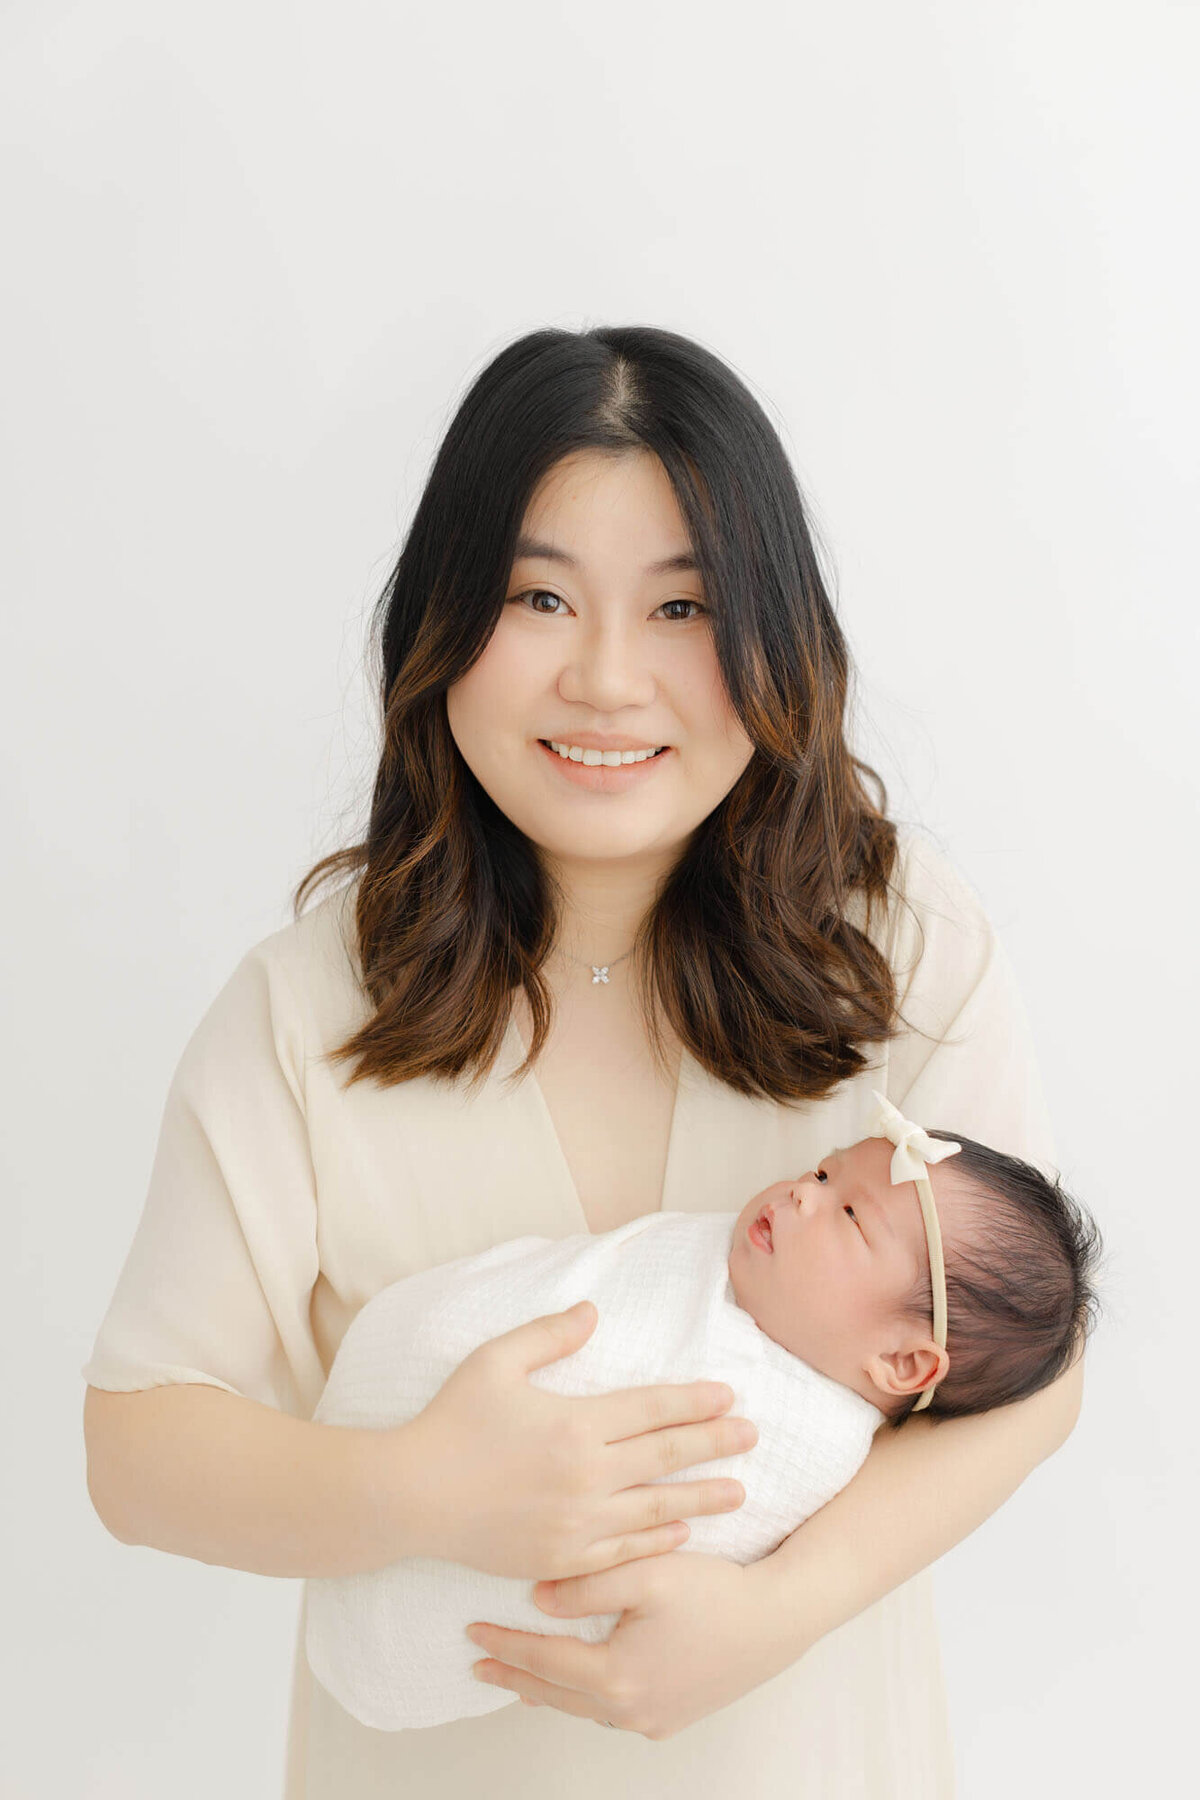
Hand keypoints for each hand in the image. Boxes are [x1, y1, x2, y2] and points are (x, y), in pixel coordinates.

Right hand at [408, 1299, 756, 1579]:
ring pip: (656, 1511)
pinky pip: (624, 1553)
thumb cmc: (450, 1422)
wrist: (410, 1497)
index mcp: (575, 1422)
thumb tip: (593, 1312)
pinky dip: (658, 1543)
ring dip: (701, 1499)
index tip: (728, 1396)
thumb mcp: (495, 1362)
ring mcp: (576, 1523)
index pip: (652, 1409)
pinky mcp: (562, 1559)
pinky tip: (682, 1536)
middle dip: (715, 1445)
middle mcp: (586, 1474)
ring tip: (739, 1493)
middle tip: (754, 1437)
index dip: (694, 1401)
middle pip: (666, 1457)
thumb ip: (548, 1334)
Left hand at [465, 1550, 790, 1739]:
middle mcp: (631, 1710)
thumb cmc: (716, 1591)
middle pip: (556, 1694)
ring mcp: (654, 1719)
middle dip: (515, 1675)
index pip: (542, 1662)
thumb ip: (587, 1584)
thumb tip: (537, 1597)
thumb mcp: (646, 1573)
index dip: (504, 1644)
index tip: (471, 1633)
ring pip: (584, 1706)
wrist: (779, 1619)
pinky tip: (578, 1682)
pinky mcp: (674, 1716)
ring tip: (518, 1672)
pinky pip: (614, 1709)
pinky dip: (586, 1694)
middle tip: (479, 1662)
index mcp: (617, 1677)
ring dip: (550, 1687)